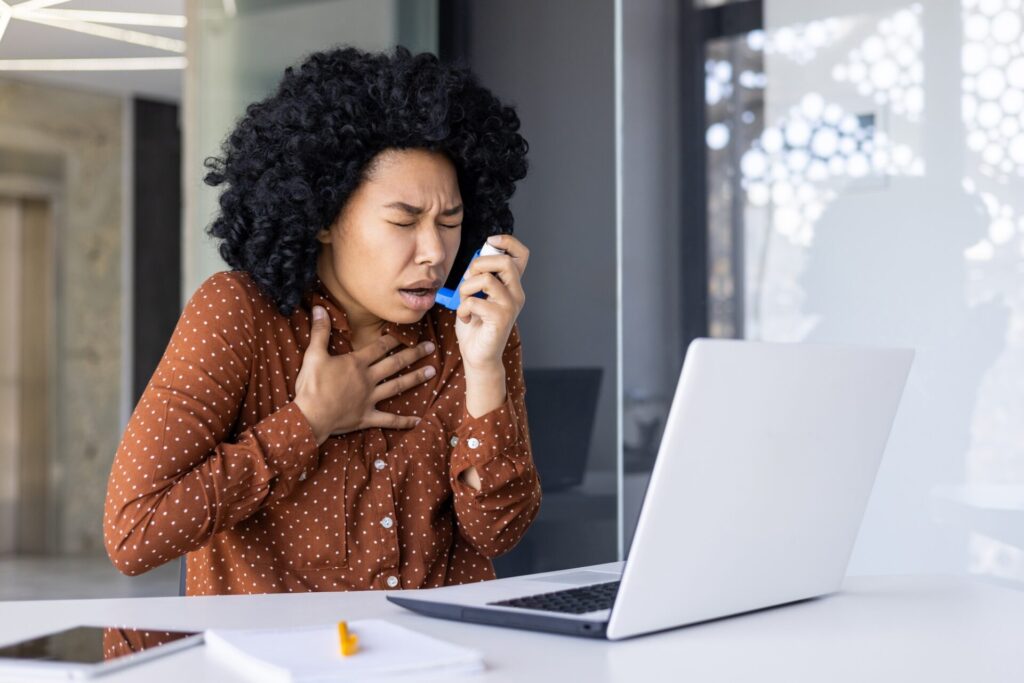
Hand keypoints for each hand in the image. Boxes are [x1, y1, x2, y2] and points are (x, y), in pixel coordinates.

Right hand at [294, 306, 436, 444]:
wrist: (310, 416)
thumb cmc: (311, 385)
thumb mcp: (313, 355)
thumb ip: (320, 332)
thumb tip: (320, 308)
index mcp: (357, 363)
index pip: (380, 347)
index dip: (394, 338)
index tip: (408, 332)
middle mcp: (368, 379)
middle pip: (395, 363)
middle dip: (414, 353)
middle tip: (431, 347)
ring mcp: (370, 399)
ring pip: (397, 386)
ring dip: (415, 378)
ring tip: (431, 371)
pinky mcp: (367, 417)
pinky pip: (389, 420)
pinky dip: (403, 421)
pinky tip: (417, 420)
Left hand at [455, 234, 528, 371]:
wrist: (478, 356)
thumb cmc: (475, 325)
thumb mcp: (477, 295)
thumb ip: (479, 277)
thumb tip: (475, 261)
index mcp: (512, 285)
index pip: (521, 255)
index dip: (508, 241)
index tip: (490, 242)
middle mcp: (516, 293)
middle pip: (504, 261)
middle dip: (479, 263)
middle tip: (469, 279)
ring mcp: (510, 306)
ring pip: (486, 278)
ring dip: (466, 287)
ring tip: (464, 301)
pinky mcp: (501, 319)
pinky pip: (475, 301)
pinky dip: (463, 308)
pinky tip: (464, 317)